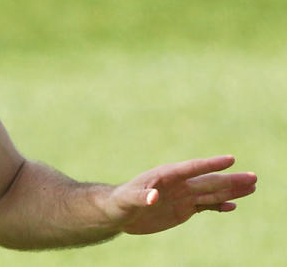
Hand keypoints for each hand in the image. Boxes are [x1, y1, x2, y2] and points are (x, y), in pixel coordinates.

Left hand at [108, 155, 256, 234]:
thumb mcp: (129, 200)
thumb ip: (141, 197)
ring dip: (230, 190)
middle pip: (208, 181)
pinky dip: (219, 205)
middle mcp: (178, 184)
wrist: (119, 212)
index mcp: (165, 176)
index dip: (210, 164)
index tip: (230, 159)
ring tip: (252, 186)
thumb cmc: (121, 202)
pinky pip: (205, 206)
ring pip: (211, 192)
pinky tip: (232, 205)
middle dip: (230, 180)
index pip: (192, 168)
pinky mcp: (183, 208)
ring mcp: (182, 196)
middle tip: (253, 177)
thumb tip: (152, 197)